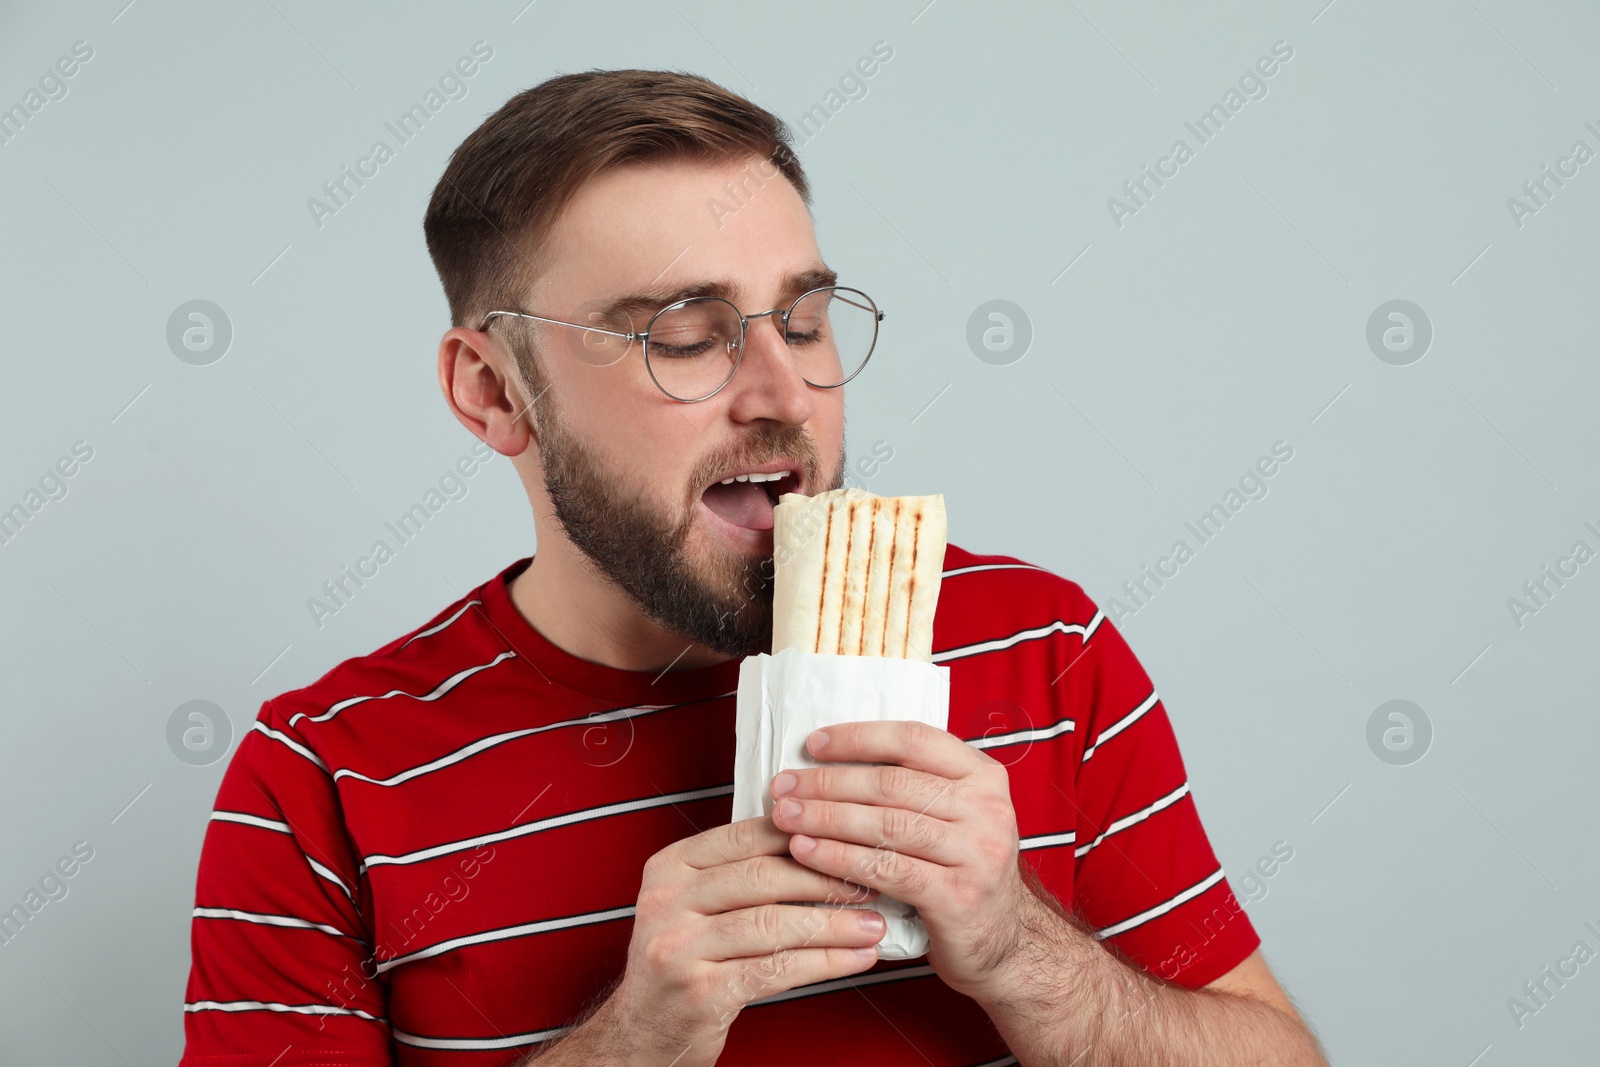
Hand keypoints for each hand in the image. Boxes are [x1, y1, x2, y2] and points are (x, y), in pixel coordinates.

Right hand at [604, 816, 888, 1066]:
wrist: (645, 1030)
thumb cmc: (681, 962)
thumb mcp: (694, 903)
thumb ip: (739, 871)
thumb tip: (817, 844)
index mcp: (670, 866)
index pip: (748, 835)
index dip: (806, 837)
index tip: (847, 842)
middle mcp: (668, 900)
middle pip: (764, 877)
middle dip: (827, 880)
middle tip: (869, 885)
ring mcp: (679, 947)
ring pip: (774, 924)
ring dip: (834, 924)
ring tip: (871, 925)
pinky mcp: (700, 991)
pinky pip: (776, 969)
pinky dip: (824, 962)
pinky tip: (852, 958)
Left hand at [767, 721, 1032, 1000]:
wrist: (1003, 944)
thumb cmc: (961, 872)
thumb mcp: (954, 817)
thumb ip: (912, 787)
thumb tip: (831, 761)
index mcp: (983, 776)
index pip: (913, 739)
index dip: (858, 738)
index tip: (813, 744)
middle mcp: (987, 809)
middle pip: (891, 783)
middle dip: (828, 782)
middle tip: (783, 786)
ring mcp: (976, 853)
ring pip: (885, 825)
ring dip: (825, 818)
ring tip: (785, 816)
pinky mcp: (957, 896)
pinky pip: (885, 869)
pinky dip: (839, 858)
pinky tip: (806, 853)